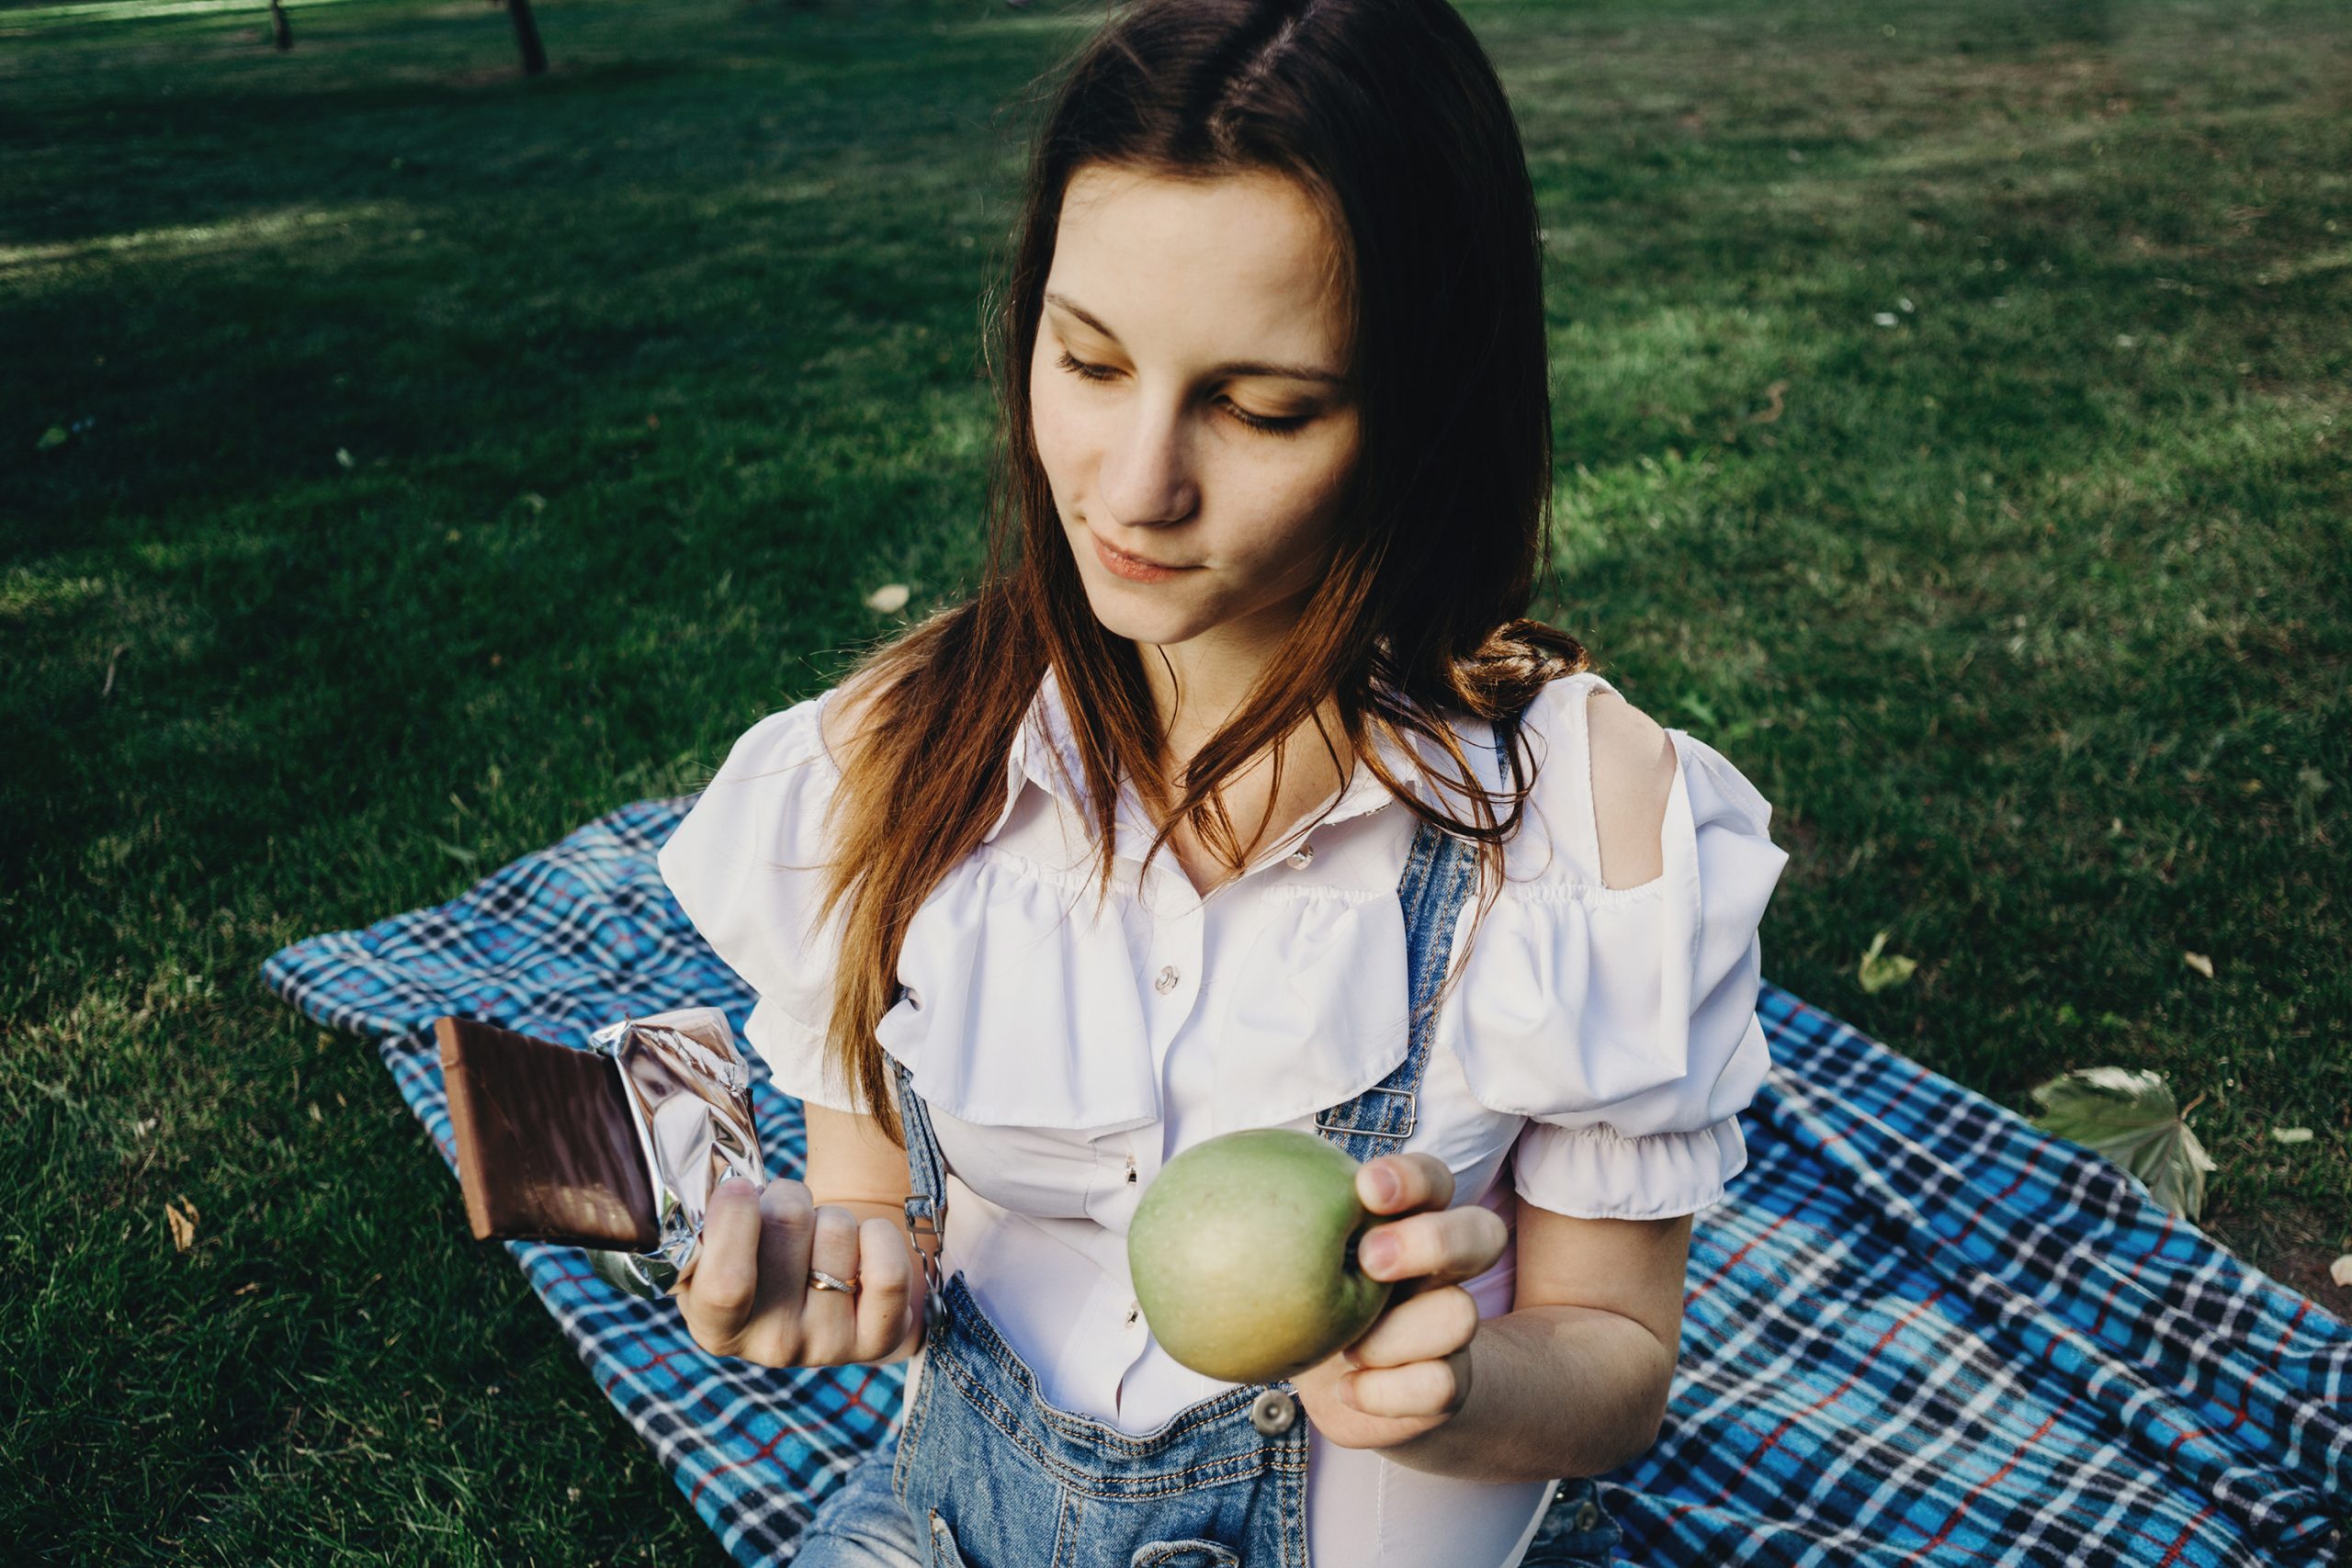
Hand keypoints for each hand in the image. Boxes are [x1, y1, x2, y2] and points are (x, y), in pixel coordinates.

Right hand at [671, 1174, 923, 1366]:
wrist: (821, 1283)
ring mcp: (828, 1347)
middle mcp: (771, 1347)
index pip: (726, 1284)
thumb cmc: (760, 1253)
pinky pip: (889, 1270)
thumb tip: (729, 1185)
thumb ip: (707, 1223)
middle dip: (786, 1197)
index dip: (734, 1219)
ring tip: (819, 1237)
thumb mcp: (715, 1246)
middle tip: (784, 1214)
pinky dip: (879, 1235)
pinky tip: (863, 1244)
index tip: (739, 1187)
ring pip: (838, 1229)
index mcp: (716, 1328)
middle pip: (787, 1224)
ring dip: (831, 1215)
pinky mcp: (879, 1339)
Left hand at [1290, 1153, 1506, 1450]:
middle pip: (1480, 1233)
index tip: (1366, 1186)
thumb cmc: (1307, 1301)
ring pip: (1459, 1314)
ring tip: (1349, 1348)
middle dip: (1430, 1240)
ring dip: (1398, 1333)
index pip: (1433, 1181)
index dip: (1412, 1177)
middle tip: (1370, 1258)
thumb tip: (1176, 1184)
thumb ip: (1263, 1225)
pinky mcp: (1446, 1384)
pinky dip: (1386, 1392)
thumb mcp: (1290, 1260)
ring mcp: (1449, 1326)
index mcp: (1409, 1222)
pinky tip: (1346, 1389)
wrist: (1349, 1385)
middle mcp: (1441, 1269)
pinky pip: (1437, 1386)